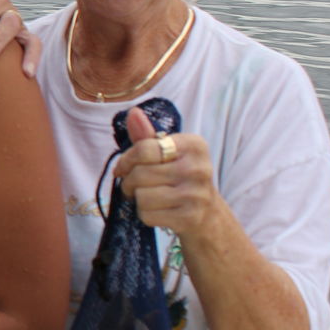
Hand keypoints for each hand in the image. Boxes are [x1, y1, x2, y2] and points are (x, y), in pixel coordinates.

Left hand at [115, 107, 216, 237]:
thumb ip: (146, 136)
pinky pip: (147, 215)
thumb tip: (133, 113)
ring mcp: (195, 194)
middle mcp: (199, 168)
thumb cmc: (179, 178)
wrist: (206, 213)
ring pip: (141, 196)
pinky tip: (160, 211)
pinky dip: (146, 215)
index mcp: (194, 145)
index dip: (126, 160)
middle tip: (137, 185)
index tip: (124, 167)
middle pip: (139, 174)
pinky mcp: (189, 217)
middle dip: (130, 182)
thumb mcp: (167, 154)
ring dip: (138, 200)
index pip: (144, 149)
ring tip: (150, 197)